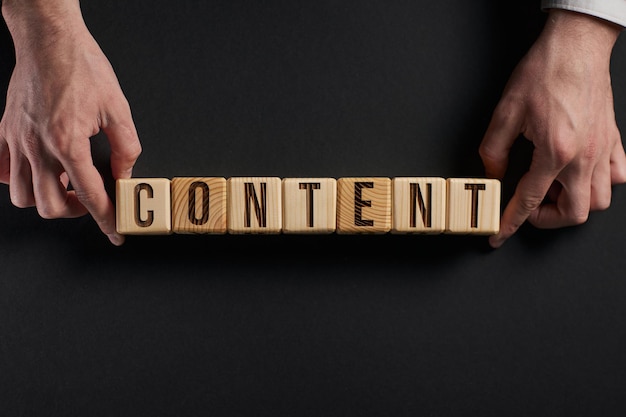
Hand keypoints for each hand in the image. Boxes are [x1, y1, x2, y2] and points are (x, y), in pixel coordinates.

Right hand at [0, 0, 140, 245]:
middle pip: (50, 205)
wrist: (50, 39)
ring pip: (22, 195)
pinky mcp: (5, 131)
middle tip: (91, 198)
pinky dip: (17, 181)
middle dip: (76, 211)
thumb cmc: (82, 66)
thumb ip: (126, 148)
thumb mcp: (118, 108)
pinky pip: (2, 171)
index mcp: (69, 141)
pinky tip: (37, 171)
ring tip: (65, 184)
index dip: (106, 219)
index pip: (91, 195)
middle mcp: (38, 146)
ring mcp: (17, 140)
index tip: (115, 232)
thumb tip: (126, 175)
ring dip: (46, 198)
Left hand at [479, 9, 625, 247]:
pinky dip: (600, 183)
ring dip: (575, 204)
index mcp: (555, 152)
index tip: (499, 235)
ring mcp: (603, 150)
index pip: (529, 201)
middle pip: (575, 212)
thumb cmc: (544, 72)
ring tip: (553, 191)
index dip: (510, 223)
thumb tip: (491, 174)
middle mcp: (584, 157)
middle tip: (528, 207)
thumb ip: (494, 150)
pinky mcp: (614, 139)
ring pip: (601, 200)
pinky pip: (617, 176)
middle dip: (547, 219)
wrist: (576, 45)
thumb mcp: (506, 112)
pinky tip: (581, 174)